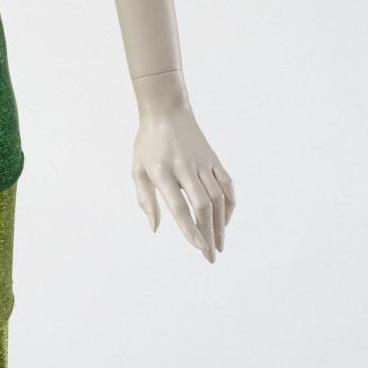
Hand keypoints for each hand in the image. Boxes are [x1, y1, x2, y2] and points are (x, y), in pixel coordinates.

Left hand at [132, 89, 234, 261]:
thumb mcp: (137, 170)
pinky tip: (226, 221)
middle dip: (208, 234)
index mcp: (162, 171)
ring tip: (219, 245)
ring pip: (218, 198)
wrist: (167, 111)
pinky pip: (227, 185)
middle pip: (202, 206)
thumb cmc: (148, 144)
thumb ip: (145, 199)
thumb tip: (155, 228)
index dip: (190, 229)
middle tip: (211, 256)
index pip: (180, 206)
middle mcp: (185, 168)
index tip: (198, 248)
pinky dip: (229, 204)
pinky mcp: (213, 159)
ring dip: (221, 224)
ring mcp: (202, 163)